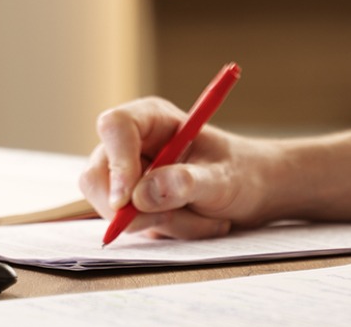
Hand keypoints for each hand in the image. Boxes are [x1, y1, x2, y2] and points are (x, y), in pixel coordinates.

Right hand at [79, 96, 272, 239]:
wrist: (252, 192)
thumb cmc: (241, 173)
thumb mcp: (223, 178)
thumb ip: (187, 183)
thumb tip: (144, 193)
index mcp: (152, 119)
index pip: (115, 127)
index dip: (116, 162)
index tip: (128, 200)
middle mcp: (132, 144)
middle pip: (97, 175)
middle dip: (131, 208)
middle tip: (172, 219)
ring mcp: (127, 175)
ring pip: (113, 209)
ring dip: (160, 223)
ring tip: (201, 217)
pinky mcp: (130, 204)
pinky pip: (128, 226)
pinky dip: (162, 231)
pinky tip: (192, 221)